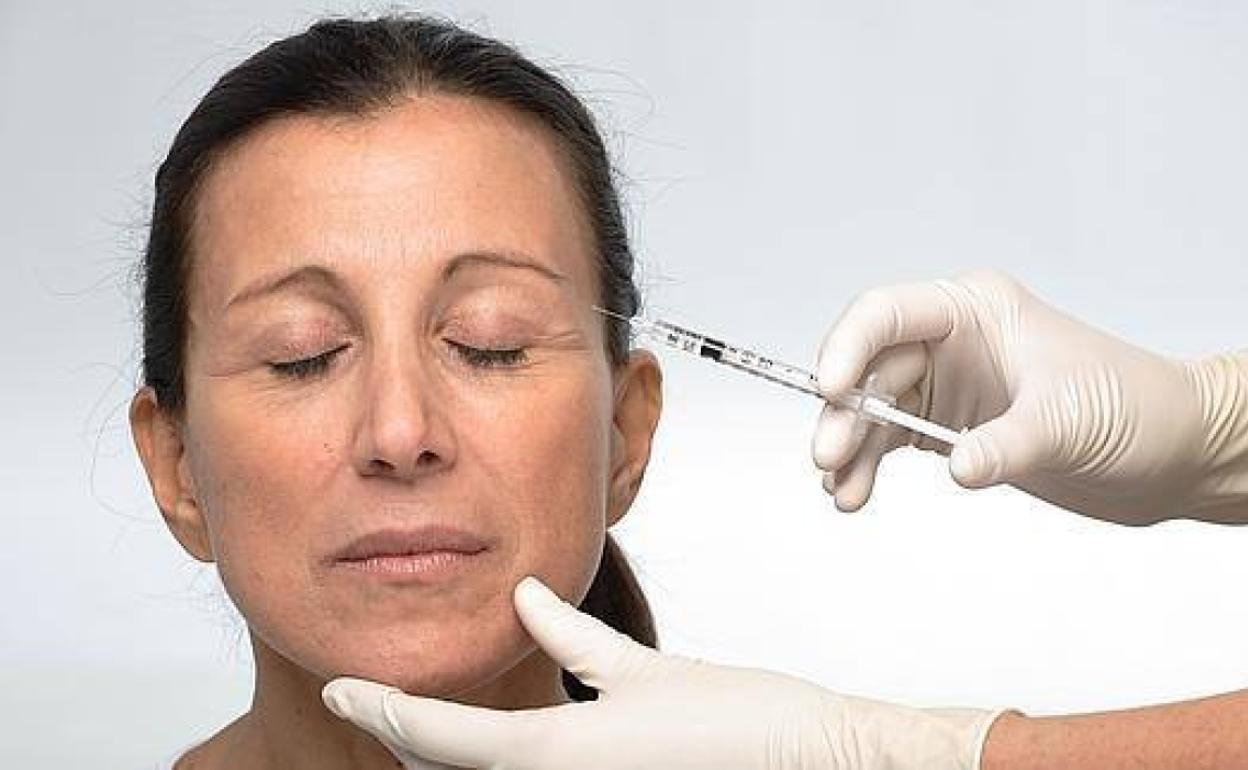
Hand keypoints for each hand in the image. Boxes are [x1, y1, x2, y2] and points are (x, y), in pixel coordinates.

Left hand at [323, 576, 1001, 769]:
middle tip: (370, 699)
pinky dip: (495, 758)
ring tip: (416, 716)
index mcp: (555, 752)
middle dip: (404, 737)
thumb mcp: (645, 673)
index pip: (435, 735)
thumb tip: (527, 596)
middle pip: (447, 768)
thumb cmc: (745, 725)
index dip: (378, 709)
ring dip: (445, 750)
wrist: (816, 764)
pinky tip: (497, 738)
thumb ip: (574, 637)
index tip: (340, 691)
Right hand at [812, 269, 1231, 523]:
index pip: (887, 314)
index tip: (830, 389)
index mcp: (976, 309)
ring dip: (851, 449)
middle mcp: (952, 341)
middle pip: (869, 368)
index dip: (848, 347)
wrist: (1172, 454)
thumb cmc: (1137, 408)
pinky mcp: (949, 427)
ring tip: (842, 491)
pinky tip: (855, 493)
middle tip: (828, 456)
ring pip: (873, 411)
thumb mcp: (1068, 422)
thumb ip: (1008, 444)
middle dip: (844, 413)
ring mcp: (947, 385)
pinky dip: (869, 467)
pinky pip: (890, 443)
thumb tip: (958, 466)